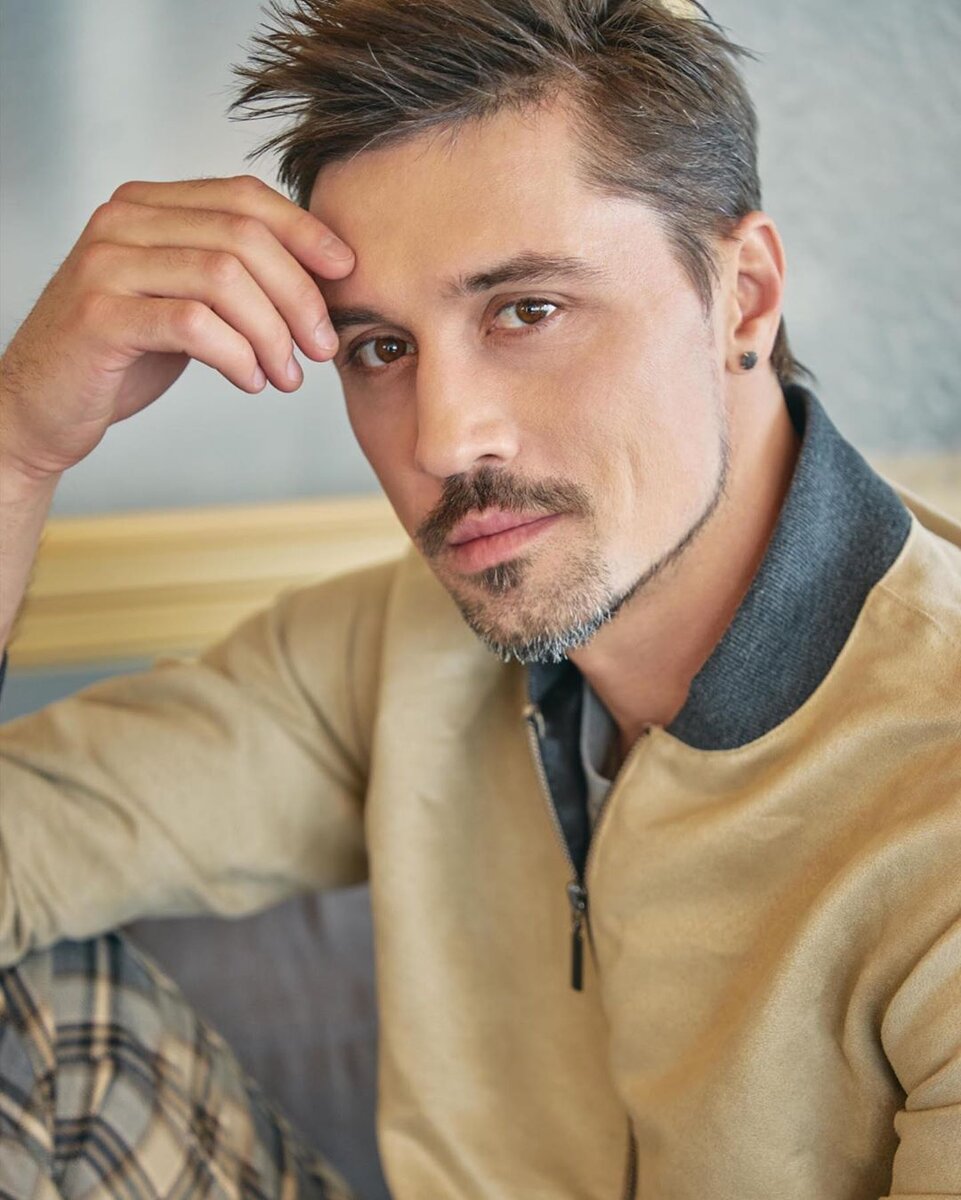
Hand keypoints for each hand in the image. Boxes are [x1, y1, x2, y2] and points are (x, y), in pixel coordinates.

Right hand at [0, 175, 353, 480]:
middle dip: (299, 294)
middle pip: (244, 236)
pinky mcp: (100, 316)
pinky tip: (251, 381)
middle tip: (322, 346)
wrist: (43, 405)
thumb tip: (323, 274)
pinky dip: (238, 355)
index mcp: (148, 205)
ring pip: (225, 278)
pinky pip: (195, 324)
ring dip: (273, 333)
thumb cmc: (124, 353)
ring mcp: (106, 264)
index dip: (305, 231)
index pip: (244, 196)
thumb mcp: (182, 299)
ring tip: (288, 375)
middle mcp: (123, 221)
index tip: (346, 273)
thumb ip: (232, 274)